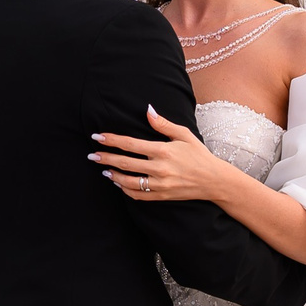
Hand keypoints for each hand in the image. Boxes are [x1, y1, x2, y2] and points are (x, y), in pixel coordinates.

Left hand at [91, 107, 234, 202]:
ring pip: (128, 181)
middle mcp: (160, 168)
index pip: (130, 144)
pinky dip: (125, 189)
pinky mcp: (162, 196)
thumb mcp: (184, 135)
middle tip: (92, 155)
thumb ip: (163, 124)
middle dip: (106, 158)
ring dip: (113, 175)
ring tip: (104, 169)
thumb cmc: (199, 155)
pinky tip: (119, 183)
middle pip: (125, 163)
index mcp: (163, 150)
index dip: (112, 140)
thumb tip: (147, 109)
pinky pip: (138, 195)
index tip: (97, 137)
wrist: (214, 180)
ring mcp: (160, 184)